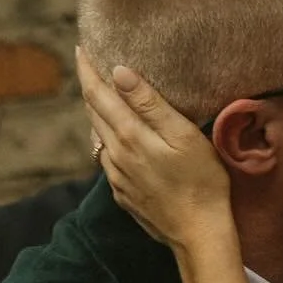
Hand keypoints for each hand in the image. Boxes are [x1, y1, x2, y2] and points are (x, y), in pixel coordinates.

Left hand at [74, 47, 231, 251]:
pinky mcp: (123, 194)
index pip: (97, 93)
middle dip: (90, 86)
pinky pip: (108, 159)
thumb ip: (150, 104)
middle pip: (93, 113)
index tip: (81, 47)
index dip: (87, 69)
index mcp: (129, 136)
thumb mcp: (183, 136)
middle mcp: (115, 156)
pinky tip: (117, 137)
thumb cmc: (202, 182)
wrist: (199, 235)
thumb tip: (119, 72)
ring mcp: (117, 178)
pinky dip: (107, 139)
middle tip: (89, 64)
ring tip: (102, 95)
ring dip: (97, 113)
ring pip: (98, 137)